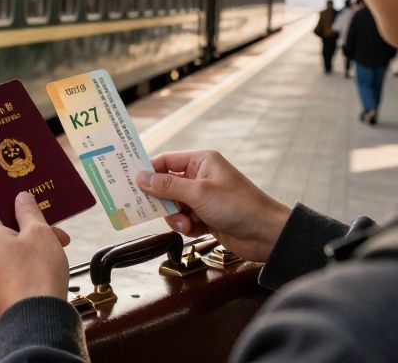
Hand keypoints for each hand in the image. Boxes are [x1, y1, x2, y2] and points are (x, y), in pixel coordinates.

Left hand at [0, 192, 71, 317]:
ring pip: (1, 248)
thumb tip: (21, 199)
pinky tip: (43, 266)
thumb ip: (28, 211)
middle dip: (23, 223)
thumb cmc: (36, 276)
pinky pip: (1, 268)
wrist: (35, 322)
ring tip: (54, 247)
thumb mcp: (40, 233)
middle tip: (48, 225)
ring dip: (25, 243)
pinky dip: (19, 262)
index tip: (13, 193)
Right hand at [137, 150, 290, 261]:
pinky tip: (195, 230)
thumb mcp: (199, 194)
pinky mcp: (207, 217)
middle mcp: (201, 177)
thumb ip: (167, 186)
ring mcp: (204, 198)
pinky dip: (186, 226)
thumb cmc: (238, 206)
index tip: (131, 182)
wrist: (266, 235)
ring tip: (186, 224)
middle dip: (163, 200)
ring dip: (176, 217)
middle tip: (152, 209)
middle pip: (167, 186)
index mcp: (201, 161)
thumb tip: (140, 177)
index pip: (166, 161)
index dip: (149, 171)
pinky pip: (185, 219)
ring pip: (174, 205)